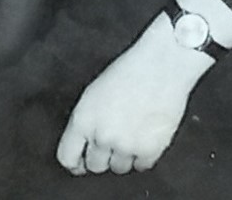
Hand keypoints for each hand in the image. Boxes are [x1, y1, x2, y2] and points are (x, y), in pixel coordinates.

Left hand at [57, 13, 211, 175]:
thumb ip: (86, 122)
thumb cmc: (131, 70)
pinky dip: (143, 155)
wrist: (163, 63)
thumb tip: (84, 145)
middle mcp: (102, 135)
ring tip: (132, 132)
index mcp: (83, 119)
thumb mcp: (95, 91)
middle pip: (95, 166)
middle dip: (102, 156)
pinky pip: (141, 166)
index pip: (67, 157)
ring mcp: (126, 145)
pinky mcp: (149, 150)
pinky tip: (146, 136)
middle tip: (113, 140)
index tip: (81, 163)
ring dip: (123, 155)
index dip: (75, 161)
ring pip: (119, 168)